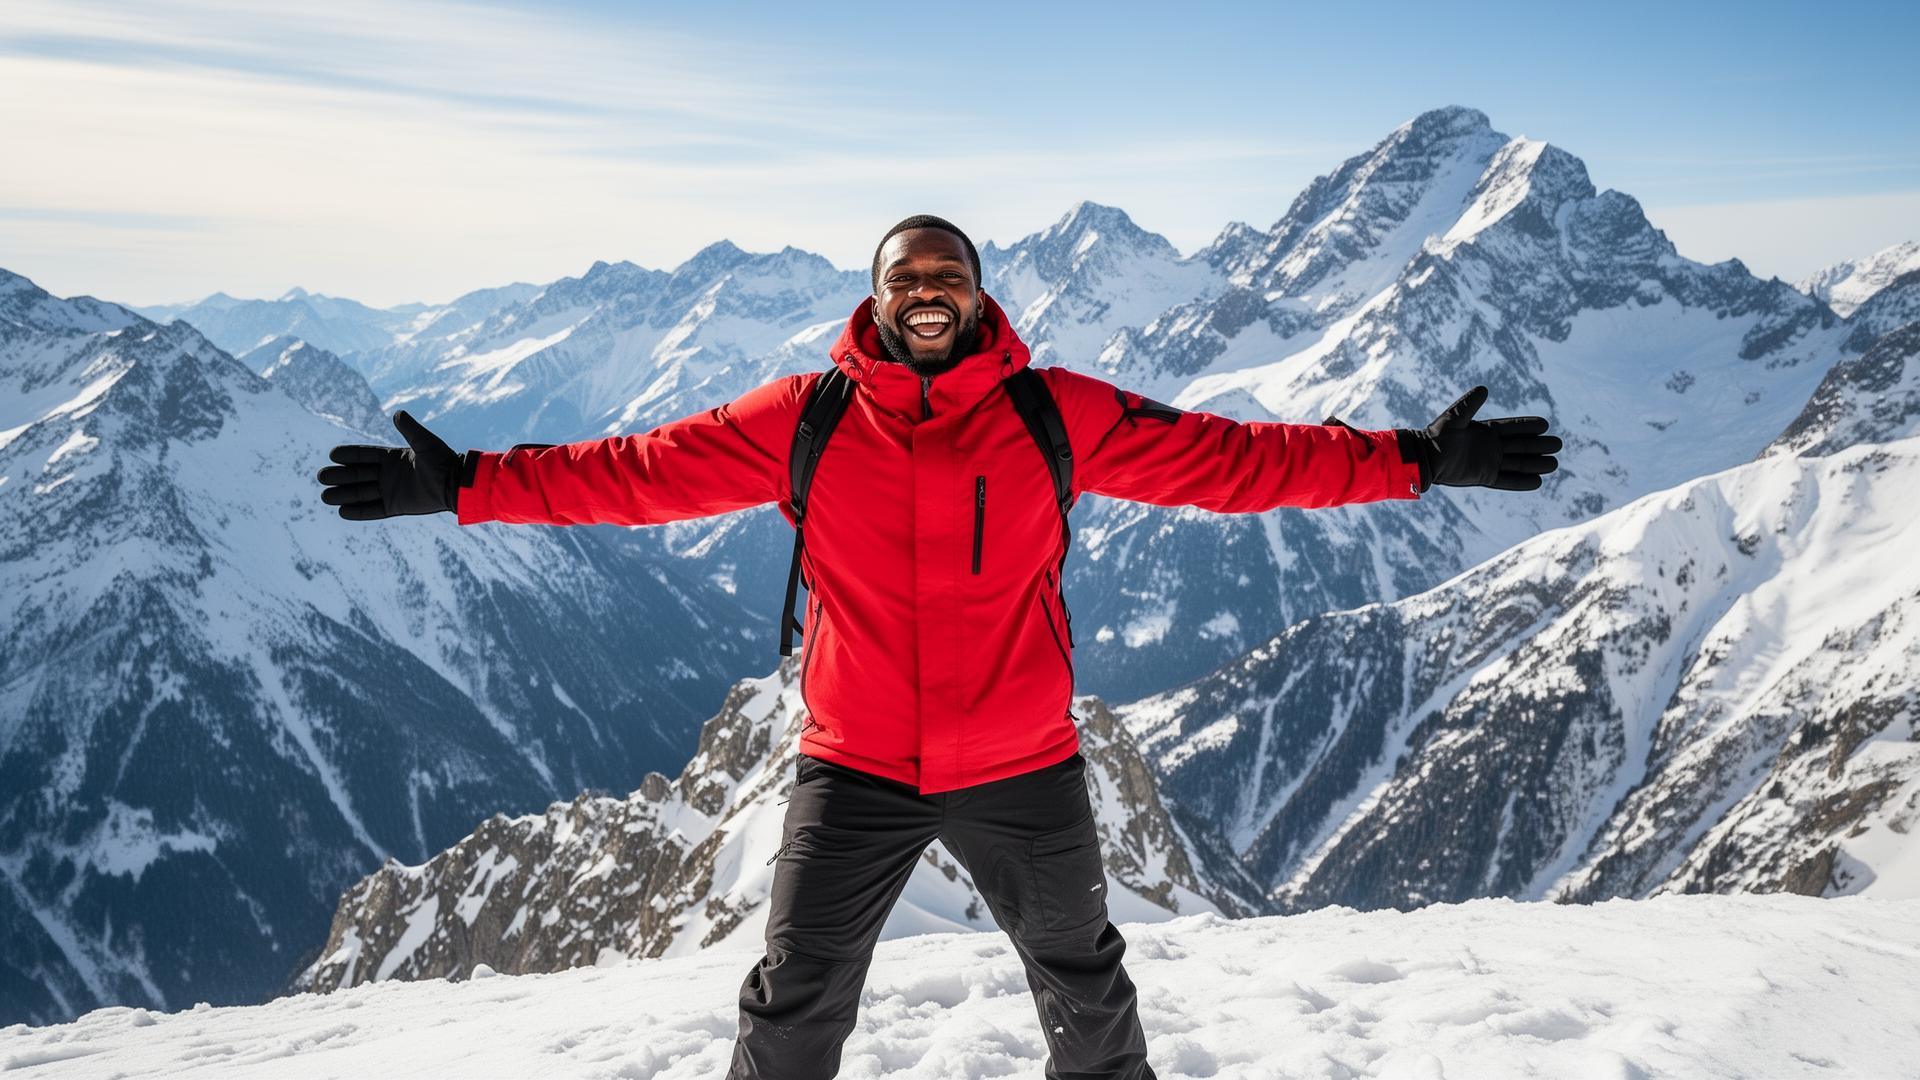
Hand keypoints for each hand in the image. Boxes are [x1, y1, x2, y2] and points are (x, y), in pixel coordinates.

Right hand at [317, 411, 469, 519]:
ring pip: (362, 493)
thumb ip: (411, 430)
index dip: (349, 456)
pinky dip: (359, 512)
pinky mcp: (396, 507)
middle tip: (321, 476)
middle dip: (340, 476)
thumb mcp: (425, 443)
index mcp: (391, 457)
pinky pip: (373, 510)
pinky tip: (342, 512)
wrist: (456, 484)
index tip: (333, 455)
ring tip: (325, 497)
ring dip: (344, 495)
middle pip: (357, 475)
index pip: (364, 456)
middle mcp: (388, 474)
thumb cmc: (443, 461)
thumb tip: (398, 413)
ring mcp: (391, 491)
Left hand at [1399, 386, 1560, 491]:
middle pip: (1521, 446)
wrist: (1424, 459)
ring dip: (1535, 464)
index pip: (1513, 428)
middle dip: (1539, 445)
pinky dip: (1521, 481)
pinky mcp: (1484, 477)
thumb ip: (1469, 405)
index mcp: (1486, 431)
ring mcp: (1488, 462)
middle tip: (1558, 445)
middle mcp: (1490, 447)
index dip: (1528, 426)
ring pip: (1517, 463)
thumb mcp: (1454, 418)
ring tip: (1554, 464)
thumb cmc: (1436, 436)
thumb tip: (1484, 389)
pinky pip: (1507, 480)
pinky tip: (1537, 482)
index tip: (1545, 425)